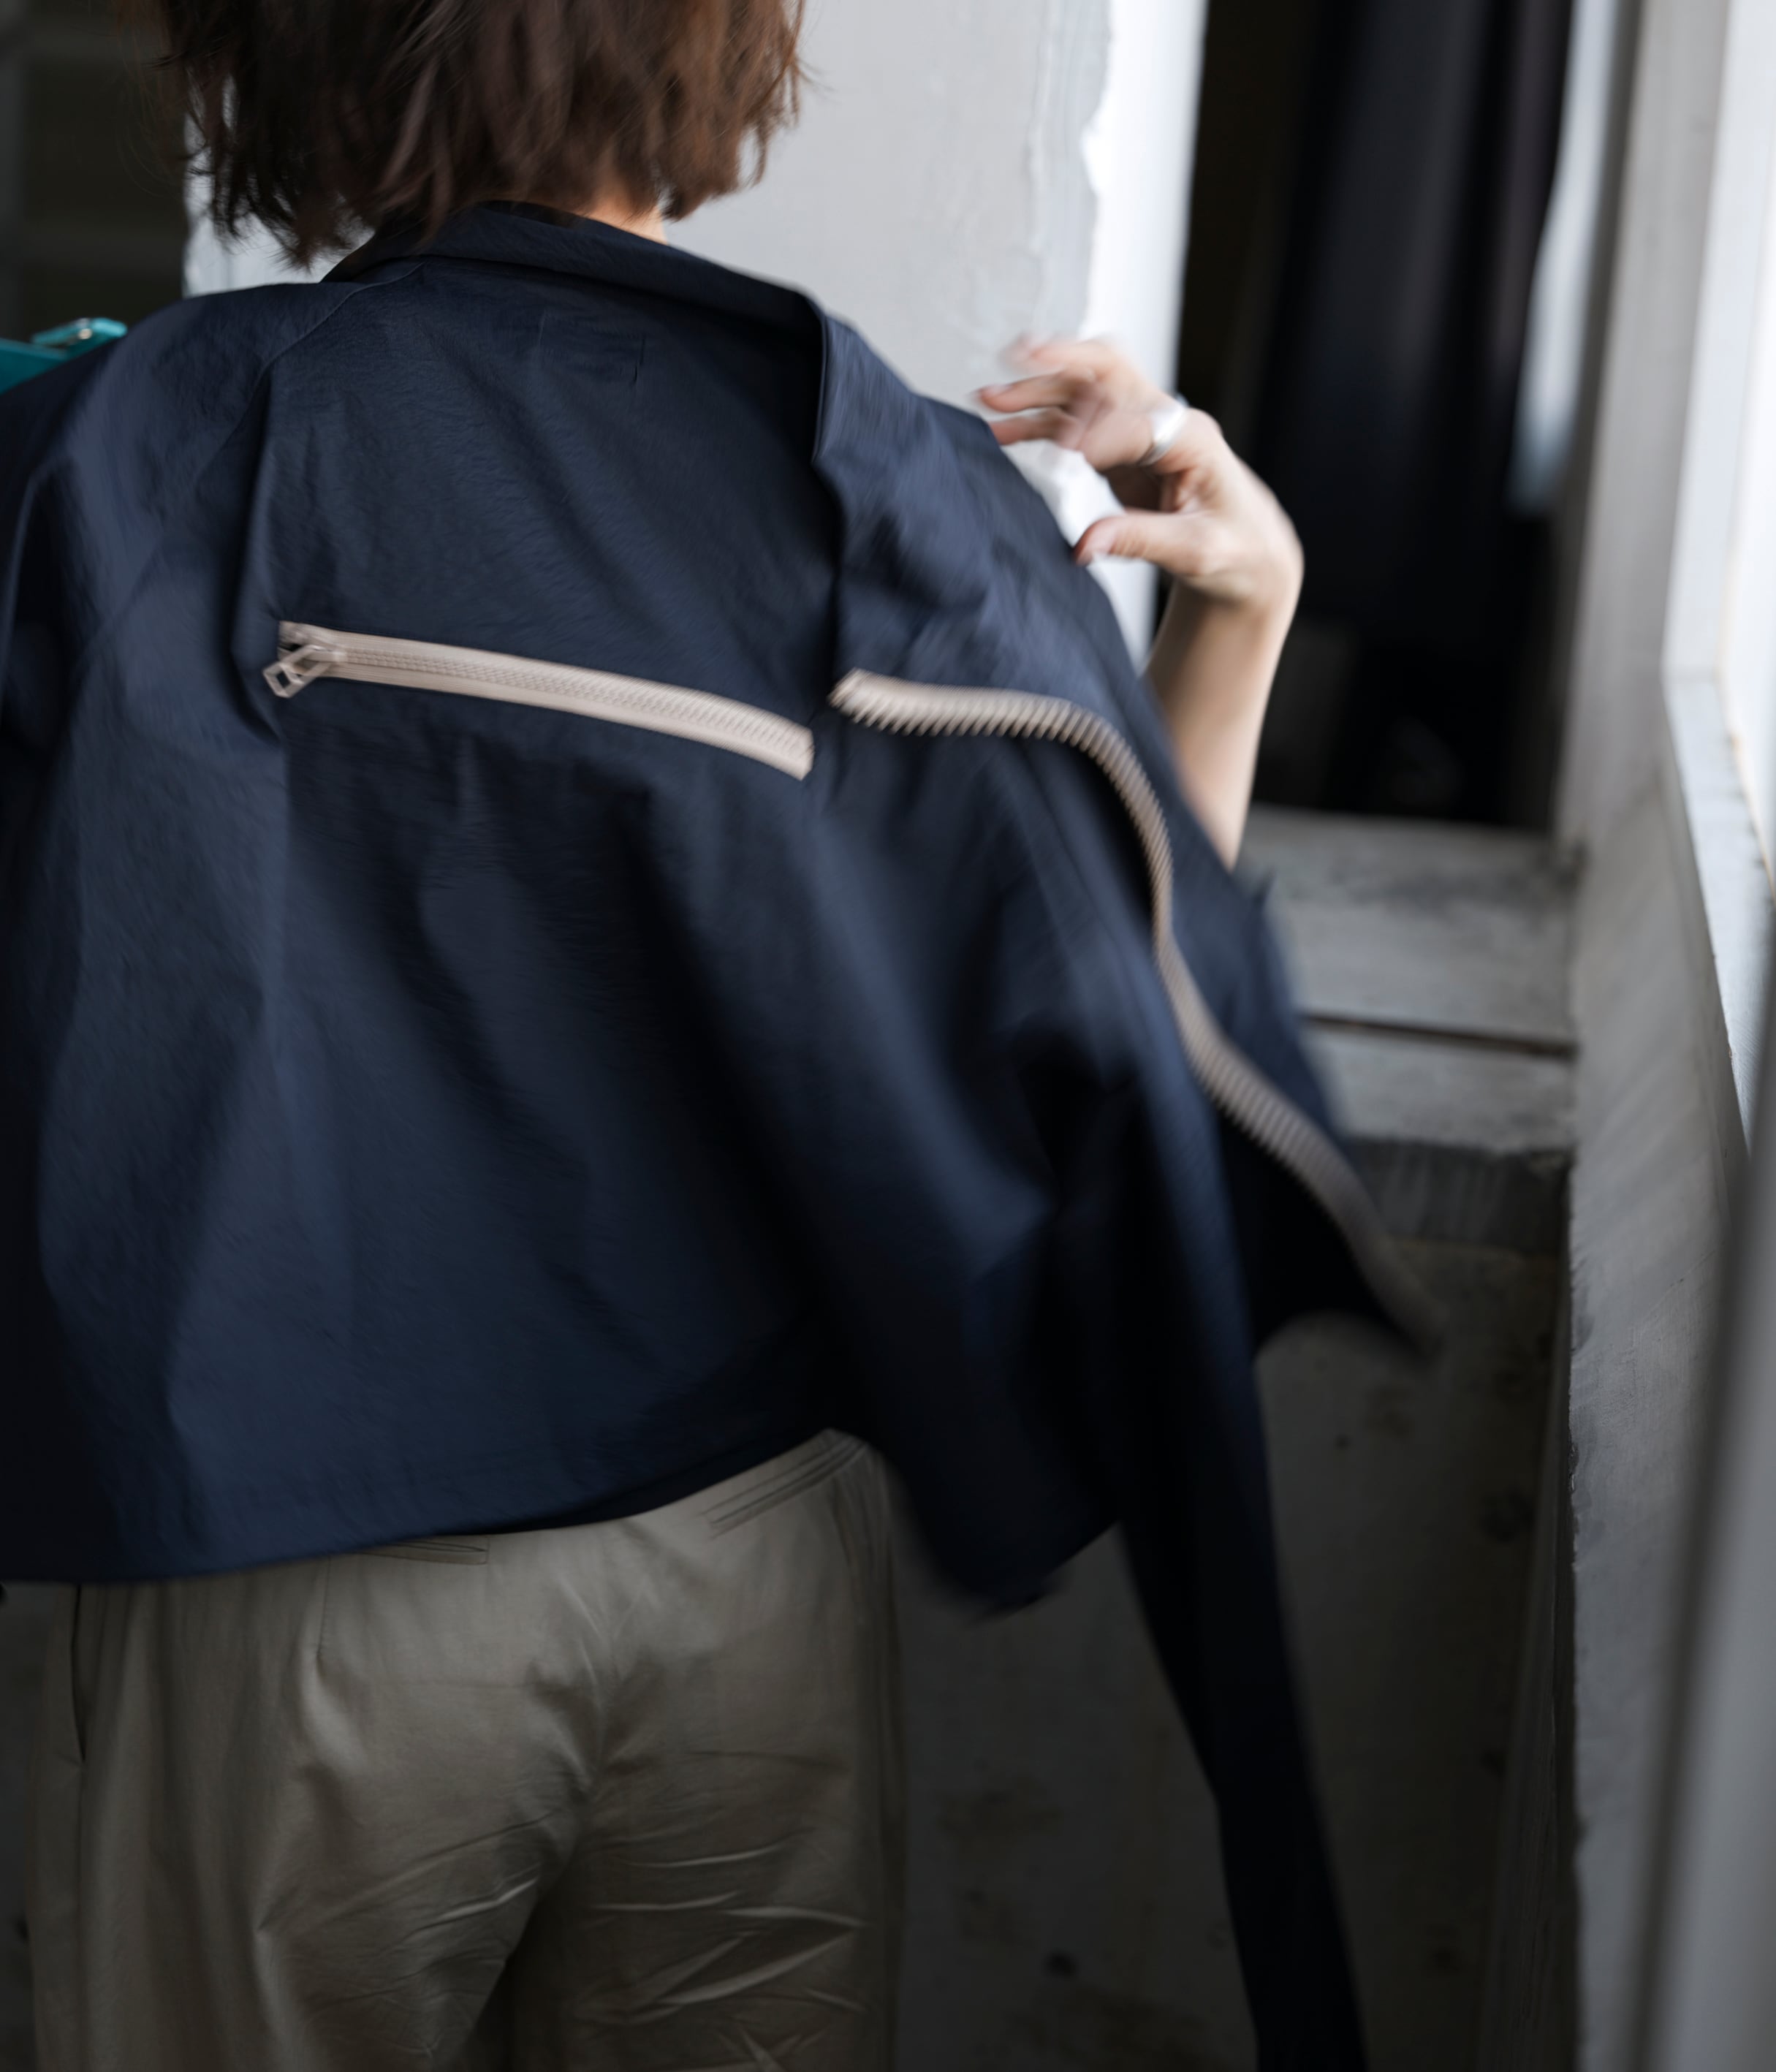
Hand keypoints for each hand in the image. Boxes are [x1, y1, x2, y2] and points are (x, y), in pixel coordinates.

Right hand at [978, 338, 1301, 618]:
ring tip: (988, 400)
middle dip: (1062, 362)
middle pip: (1109, 372)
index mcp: (1194, 439)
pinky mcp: (1118, 447)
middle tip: (1015, 358)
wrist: (1245, 549)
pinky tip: (1003, 431)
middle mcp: (1166, 421)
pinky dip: (1037, 423)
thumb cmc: (1232, 547)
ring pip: (1082, 391)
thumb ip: (1139, 541)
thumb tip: (1083, 546)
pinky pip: (1071, 423)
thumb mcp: (1196, 551)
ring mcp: (1138, 429)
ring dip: (1036, 391)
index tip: (1069, 453)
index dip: (1102, 433)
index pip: (1138, 421)